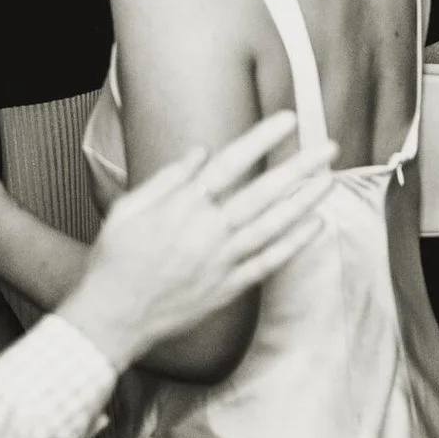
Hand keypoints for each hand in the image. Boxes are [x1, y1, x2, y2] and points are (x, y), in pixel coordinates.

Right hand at [57, 110, 336, 371]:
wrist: (108, 319)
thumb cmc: (113, 261)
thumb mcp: (127, 211)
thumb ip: (166, 180)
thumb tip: (201, 153)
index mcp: (181, 208)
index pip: (230, 164)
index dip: (261, 139)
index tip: (289, 119)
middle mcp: (206, 232)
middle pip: (262, 192)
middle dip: (299, 167)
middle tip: (329, 146)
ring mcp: (220, 261)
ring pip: (272, 226)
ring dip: (304, 201)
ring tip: (330, 179)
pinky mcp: (227, 287)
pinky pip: (268, 262)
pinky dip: (294, 244)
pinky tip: (316, 224)